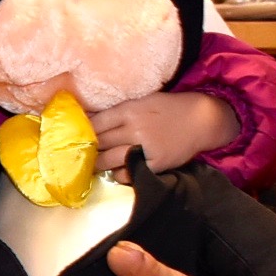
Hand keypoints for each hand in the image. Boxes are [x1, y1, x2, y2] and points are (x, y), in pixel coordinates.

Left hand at [91, 91, 238, 173]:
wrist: (202, 120)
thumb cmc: (170, 108)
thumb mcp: (143, 101)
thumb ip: (119, 112)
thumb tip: (89, 118)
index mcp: (130, 110)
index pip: (95, 123)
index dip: (82, 131)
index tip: (73, 136)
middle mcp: (134, 129)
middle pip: (99, 143)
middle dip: (86, 149)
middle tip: (78, 153)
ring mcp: (144, 148)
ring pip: (108, 160)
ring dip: (97, 164)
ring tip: (92, 165)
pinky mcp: (154, 164)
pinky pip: (126, 174)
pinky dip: (118, 174)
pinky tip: (117, 171)